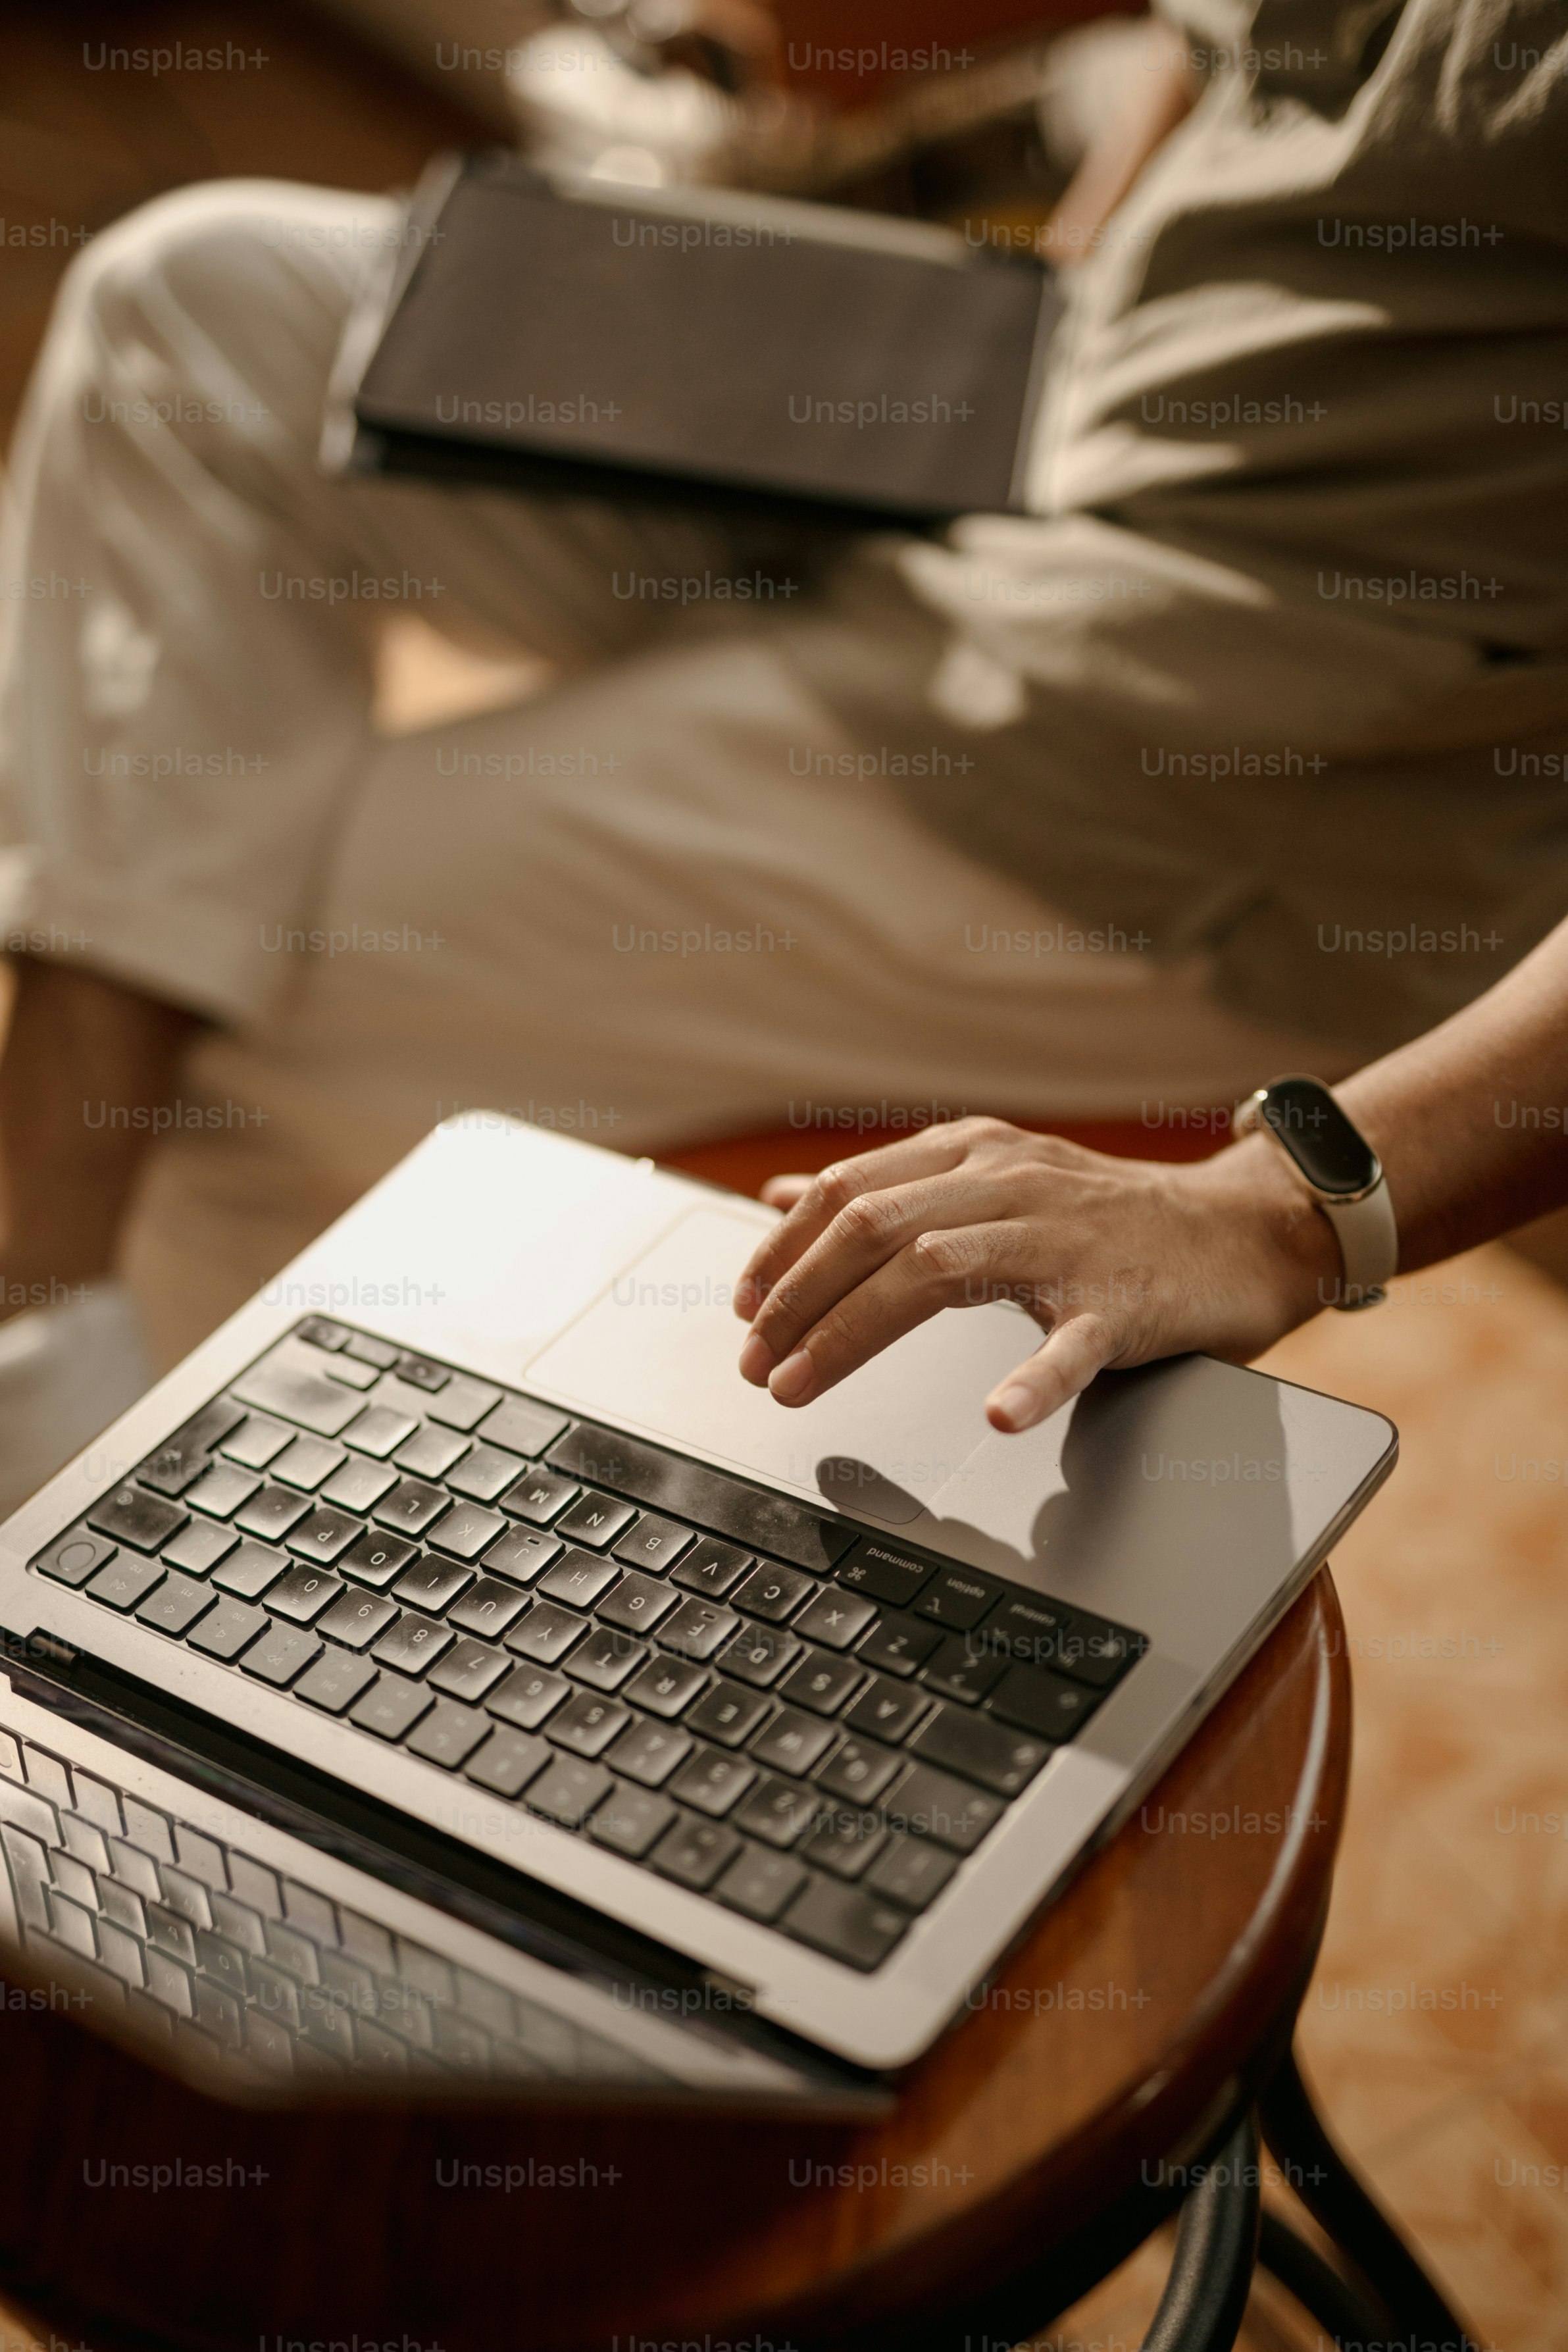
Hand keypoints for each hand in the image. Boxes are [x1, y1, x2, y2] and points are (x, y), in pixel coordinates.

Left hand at [733, 1118, 1338, 1431]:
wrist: (1243, 1231)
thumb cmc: (1109, 1220)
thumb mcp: (990, 1184)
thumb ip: (891, 1191)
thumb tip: (786, 1197)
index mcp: (973, 1156)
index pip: (849, 1191)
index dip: (782, 1253)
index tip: (741, 1311)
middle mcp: (1010, 1183)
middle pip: (874, 1230)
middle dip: (797, 1300)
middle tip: (755, 1366)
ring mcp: (1068, 1239)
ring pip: (938, 1273)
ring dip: (853, 1334)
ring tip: (801, 1387)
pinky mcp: (1126, 1299)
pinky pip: (1072, 1343)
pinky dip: (1033, 1380)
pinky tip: (998, 1415)